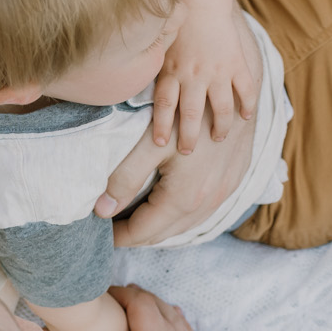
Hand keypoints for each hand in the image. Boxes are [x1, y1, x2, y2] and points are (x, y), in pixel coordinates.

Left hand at [99, 87, 260, 245]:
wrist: (234, 94)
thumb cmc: (188, 114)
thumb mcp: (151, 144)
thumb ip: (125, 177)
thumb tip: (102, 209)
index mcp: (183, 199)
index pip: (141, 232)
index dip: (117, 236)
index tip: (97, 233)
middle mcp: (206, 204)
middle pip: (162, 235)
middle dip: (134, 235)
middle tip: (110, 227)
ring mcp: (223, 195)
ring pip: (183, 227)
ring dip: (157, 227)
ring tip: (132, 218)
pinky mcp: (232, 183)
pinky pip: (201, 213)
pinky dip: (178, 216)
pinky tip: (165, 204)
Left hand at [153, 3, 257, 153]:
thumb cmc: (177, 20)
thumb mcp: (160, 44)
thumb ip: (154, 66)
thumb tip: (137, 80)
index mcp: (173, 71)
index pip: (165, 107)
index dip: (162, 127)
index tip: (160, 142)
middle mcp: (194, 75)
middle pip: (191, 115)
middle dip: (189, 137)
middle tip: (187, 151)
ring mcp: (217, 71)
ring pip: (221, 108)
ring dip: (221, 127)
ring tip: (218, 137)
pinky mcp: (236, 63)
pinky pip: (245, 90)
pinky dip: (247, 105)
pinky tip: (246, 116)